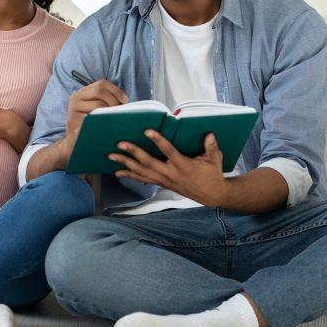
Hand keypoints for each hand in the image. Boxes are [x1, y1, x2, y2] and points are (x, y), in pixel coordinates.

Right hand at [60, 79, 128, 159]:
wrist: (74, 143)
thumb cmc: (90, 125)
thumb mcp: (95, 110)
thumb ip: (106, 102)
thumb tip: (126, 102)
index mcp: (82, 93)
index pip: (101, 83)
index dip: (116, 90)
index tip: (126, 100)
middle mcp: (75, 98)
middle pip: (100, 91)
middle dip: (114, 100)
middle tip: (122, 112)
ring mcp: (73, 110)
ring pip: (98, 105)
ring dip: (111, 112)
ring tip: (117, 120)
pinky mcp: (74, 123)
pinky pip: (93, 120)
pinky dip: (104, 123)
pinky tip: (110, 128)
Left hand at [109, 131, 227, 206]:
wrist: (211, 195)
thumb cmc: (212, 174)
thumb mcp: (215, 159)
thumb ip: (211, 147)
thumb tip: (210, 135)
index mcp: (183, 166)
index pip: (169, 151)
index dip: (158, 141)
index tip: (148, 131)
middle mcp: (171, 174)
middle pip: (148, 162)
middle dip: (133, 152)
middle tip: (120, 143)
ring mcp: (164, 180)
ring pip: (141, 172)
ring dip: (126, 164)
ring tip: (112, 156)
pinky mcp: (162, 184)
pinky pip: (143, 179)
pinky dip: (129, 175)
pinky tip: (118, 172)